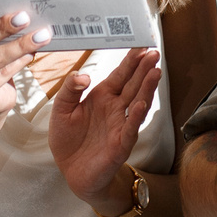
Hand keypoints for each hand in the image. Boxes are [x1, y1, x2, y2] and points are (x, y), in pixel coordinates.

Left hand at [50, 49, 162, 210]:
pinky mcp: (120, 145)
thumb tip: (83, 75)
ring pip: (137, 103)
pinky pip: (130, 129)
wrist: (71, 171)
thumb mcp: (61, 109)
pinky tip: (140, 104)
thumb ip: (69, 90)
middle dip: (144, 69)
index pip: (120, 74)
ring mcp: (121, 125)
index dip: (130, 61)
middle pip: (133, 85)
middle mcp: (116, 108)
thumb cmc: (69, 139)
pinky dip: (136, 117)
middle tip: (154, 53)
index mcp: (102, 96)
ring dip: (147, 88)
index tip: (140, 45)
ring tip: (155, 72)